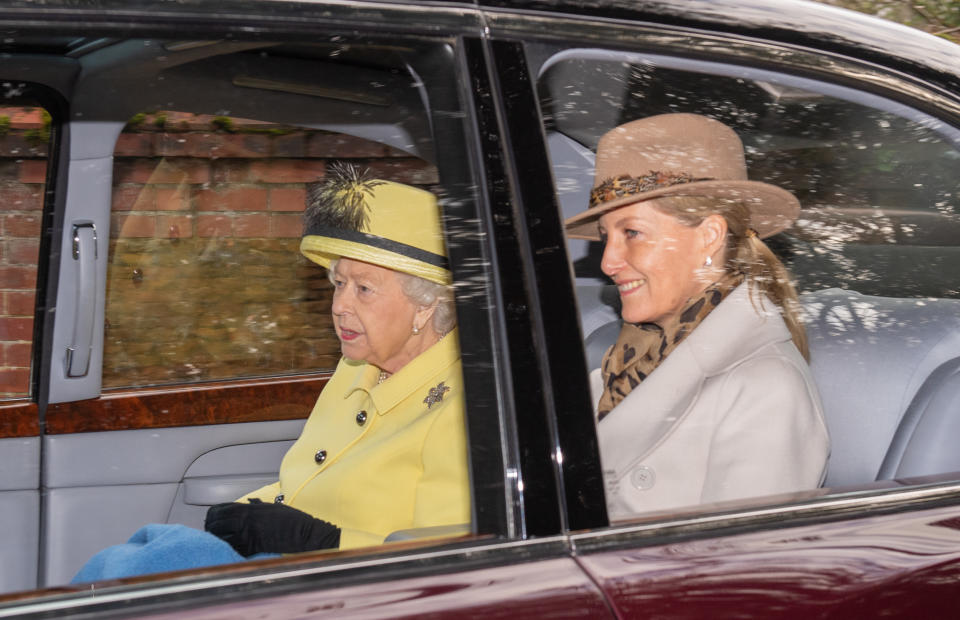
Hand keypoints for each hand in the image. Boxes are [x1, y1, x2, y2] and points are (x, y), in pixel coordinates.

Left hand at [204, 499, 340, 555]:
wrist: (303, 533)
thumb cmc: (292, 520)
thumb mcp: (274, 507)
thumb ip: (259, 505)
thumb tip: (250, 502)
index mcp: (250, 508)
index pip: (221, 509)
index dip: (213, 514)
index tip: (212, 518)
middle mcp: (246, 519)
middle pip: (217, 523)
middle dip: (210, 527)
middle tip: (211, 530)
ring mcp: (248, 533)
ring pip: (221, 537)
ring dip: (216, 538)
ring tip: (216, 540)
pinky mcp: (253, 547)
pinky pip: (233, 549)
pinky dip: (228, 549)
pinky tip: (227, 549)